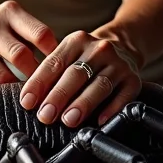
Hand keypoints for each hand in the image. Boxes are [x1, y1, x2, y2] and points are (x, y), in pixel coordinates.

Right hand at [0, 0, 58, 83]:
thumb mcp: (13, 24)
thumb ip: (33, 37)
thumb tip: (64, 61)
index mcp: (12, 12)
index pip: (41, 33)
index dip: (56, 53)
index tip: (65, 69)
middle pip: (27, 49)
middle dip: (43, 71)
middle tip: (55, 86)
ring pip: (14, 62)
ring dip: (30, 79)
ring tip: (42, 91)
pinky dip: (12, 85)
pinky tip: (20, 90)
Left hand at [20, 32, 142, 128]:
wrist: (124, 47)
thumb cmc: (87, 60)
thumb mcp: (68, 57)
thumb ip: (51, 75)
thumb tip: (30, 102)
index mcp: (76, 41)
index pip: (54, 62)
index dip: (39, 83)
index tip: (27, 102)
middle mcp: (99, 49)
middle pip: (76, 74)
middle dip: (59, 96)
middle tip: (45, 116)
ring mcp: (118, 64)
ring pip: (99, 85)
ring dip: (82, 104)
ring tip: (68, 120)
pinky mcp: (134, 79)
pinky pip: (123, 96)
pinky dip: (111, 109)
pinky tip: (100, 121)